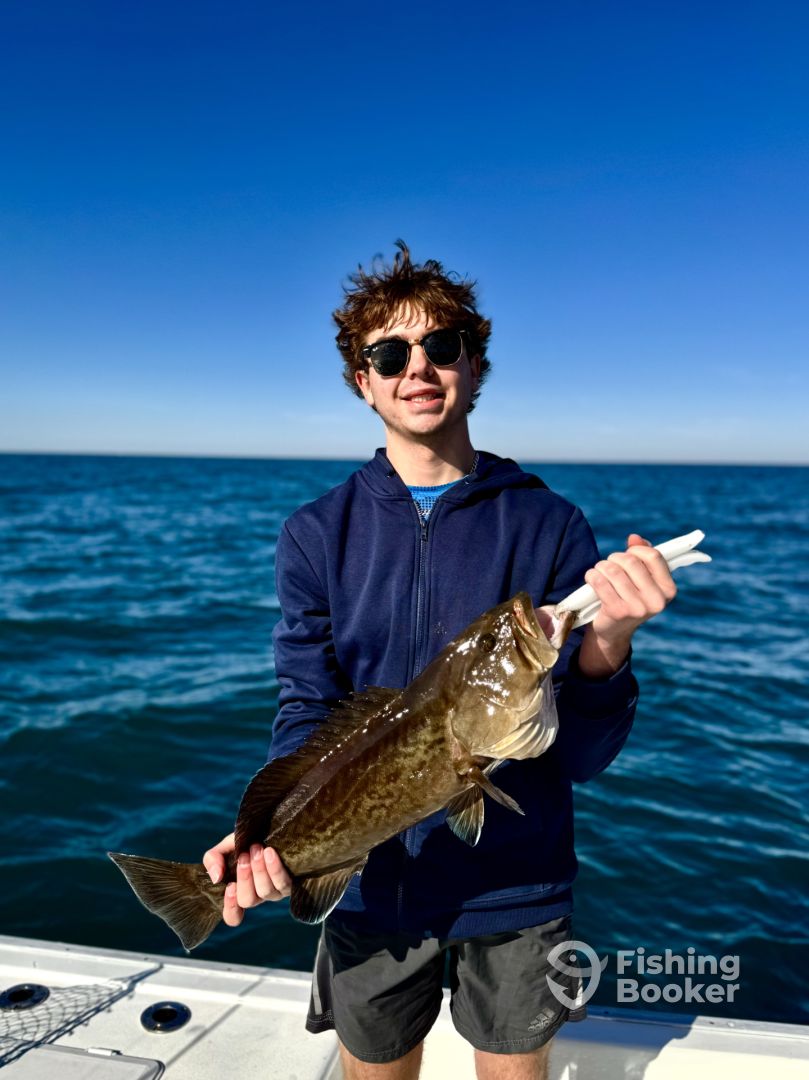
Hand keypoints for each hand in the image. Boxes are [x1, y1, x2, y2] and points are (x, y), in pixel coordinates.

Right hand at [202, 832, 291, 927]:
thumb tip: (216, 878)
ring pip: (266, 892)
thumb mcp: (225, 847)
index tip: (230, 886)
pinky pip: (283, 883)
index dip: (230, 907)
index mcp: (240, 892)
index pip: (233, 916)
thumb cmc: (247, 841)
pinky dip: (274, 868)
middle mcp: (258, 896)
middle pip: (247, 900)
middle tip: (244, 856)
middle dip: (244, 878)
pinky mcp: (290, 883)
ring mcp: (275, 892)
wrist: (273, 827)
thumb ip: (212, 859)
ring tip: (257, 848)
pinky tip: (270, 852)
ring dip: (259, 870)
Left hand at [578, 533, 676, 677]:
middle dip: (615, 559)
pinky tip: (592, 580)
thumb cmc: (628, 596)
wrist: (614, 630)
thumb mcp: (641, 578)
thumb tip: (634, 538)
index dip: (636, 551)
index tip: (628, 556)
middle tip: (609, 565)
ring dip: (601, 567)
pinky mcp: (617, 611)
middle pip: (631, 562)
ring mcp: (638, 608)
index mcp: (668, 590)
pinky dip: (592, 576)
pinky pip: (599, 582)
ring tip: (600, 573)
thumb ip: (641, 556)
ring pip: (613, 570)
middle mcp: (657, 601)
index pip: (654, 556)